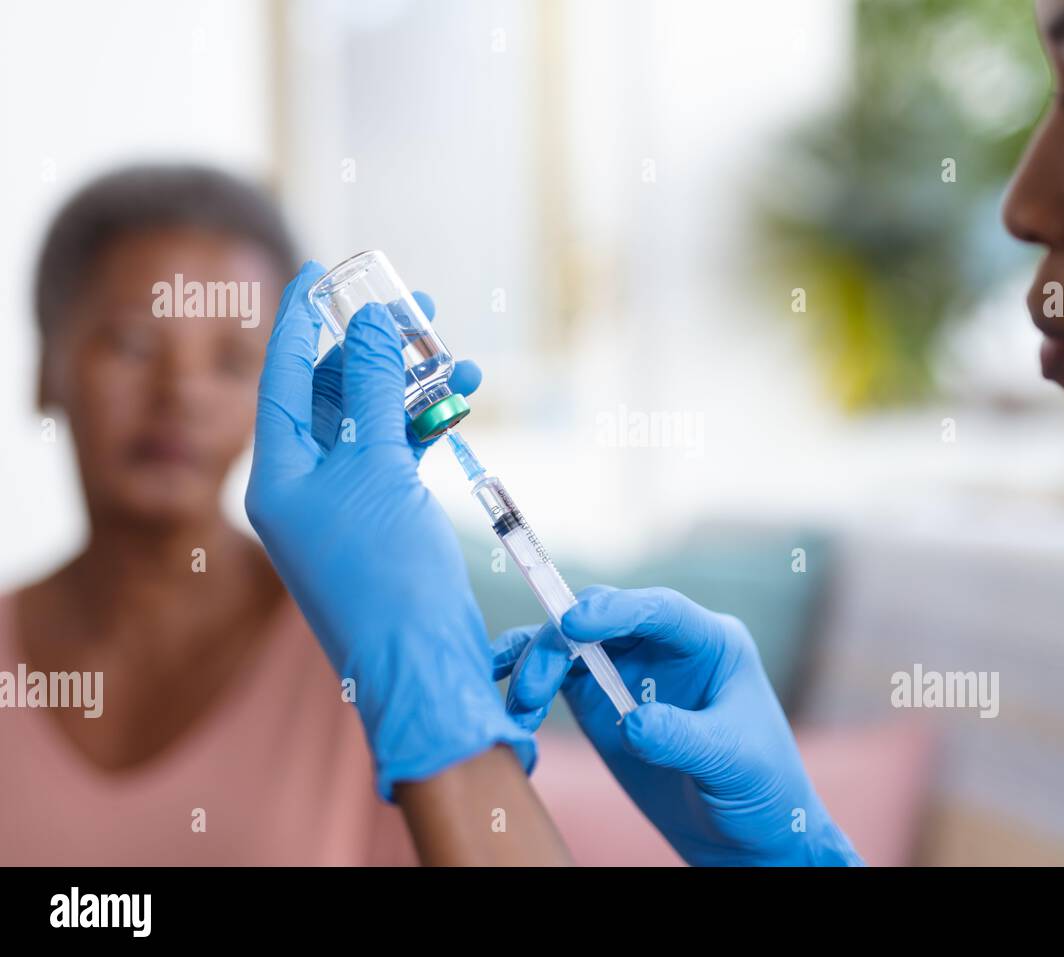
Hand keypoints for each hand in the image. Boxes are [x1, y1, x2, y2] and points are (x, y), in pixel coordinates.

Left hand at [247, 260, 532, 800]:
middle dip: (376, 351)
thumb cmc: (389, 573)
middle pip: (333, 395)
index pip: (283, 379)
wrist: (423, 661)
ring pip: (375, 423)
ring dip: (415, 389)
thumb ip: (377, 390)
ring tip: (456, 358)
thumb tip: (372, 323)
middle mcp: (305, 486)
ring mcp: (346, 505)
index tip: (320, 272)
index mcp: (279, 475)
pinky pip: (401, 455)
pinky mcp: (386, 520)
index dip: (303, 321)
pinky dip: (427, 427)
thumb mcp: (379, 468)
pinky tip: (460, 402)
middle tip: (415, 309)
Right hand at [494, 586, 861, 865]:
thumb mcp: (733, 761)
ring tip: (519, 708)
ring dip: (534, 664)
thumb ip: (683, 737)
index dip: (616, 609)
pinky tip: (501, 696)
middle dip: (559, 643)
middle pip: (601, 621)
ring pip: (569, 644)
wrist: (746, 832)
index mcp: (709, 642)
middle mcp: (663, 645)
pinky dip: (525, 683)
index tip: (574, 624)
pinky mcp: (600, 701)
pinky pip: (556, 678)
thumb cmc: (761, 786)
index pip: (659, 610)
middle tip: (532, 689)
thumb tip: (632, 723)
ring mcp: (628, 670)